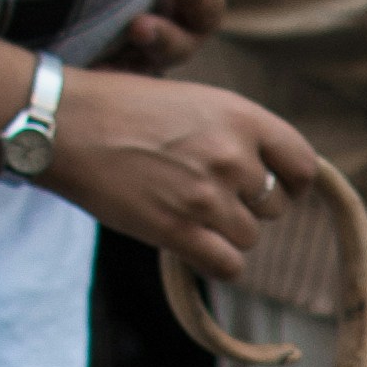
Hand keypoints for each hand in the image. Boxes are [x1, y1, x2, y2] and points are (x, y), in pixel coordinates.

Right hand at [44, 66, 321, 277]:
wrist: (64, 124)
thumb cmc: (122, 108)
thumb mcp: (192, 100)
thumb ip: (234, 133)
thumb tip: (268, 173)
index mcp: (240, 115)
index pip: (302, 164)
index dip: (293, 182)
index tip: (275, 187)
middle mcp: (232, 155)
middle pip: (275, 207)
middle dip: (248, 206)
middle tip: (205, 193)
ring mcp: (207, 195)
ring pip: (249, 237)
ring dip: (224, 232)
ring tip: (183, 208)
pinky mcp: (179, 230)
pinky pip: (227, 266)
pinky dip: (214, 261)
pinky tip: (189, 243)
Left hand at [111, 0, 252, 72]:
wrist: (117, 14)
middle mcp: (178, 32)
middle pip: (182, 41)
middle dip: (166, 31)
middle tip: (141, 24)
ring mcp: (150, 60)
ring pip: (153, 67)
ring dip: (142, 53)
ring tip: (125, 37)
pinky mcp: (121, 78)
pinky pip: (118, 85)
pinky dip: (108, 78)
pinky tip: (91, 70)